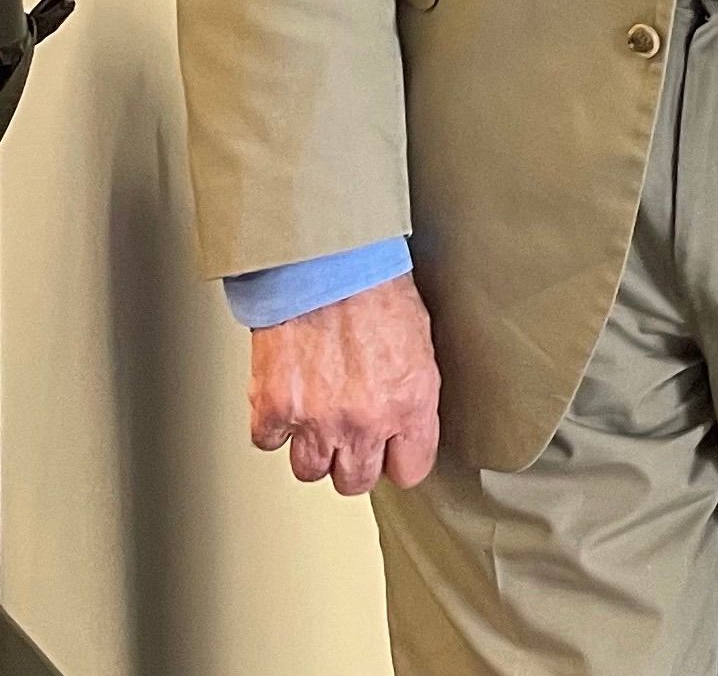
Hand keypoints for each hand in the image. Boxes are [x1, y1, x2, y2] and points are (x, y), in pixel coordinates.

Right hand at [247, 271, 442, 496]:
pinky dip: (275, 427)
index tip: (394, 453)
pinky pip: (269, 442)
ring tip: (319, 417)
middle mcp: (363, 421)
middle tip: (352, 434)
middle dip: (354, 460)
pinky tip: (288, 401)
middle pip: (354, 480)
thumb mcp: (420, 345)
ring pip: (309, 471)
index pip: (410, 470)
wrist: (328, 263)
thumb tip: (406, 424)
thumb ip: (412, 396)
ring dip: (313, 448)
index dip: (400, 460)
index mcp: (409, 404)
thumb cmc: (377, 290)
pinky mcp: (272, 410)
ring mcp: (315, 420)